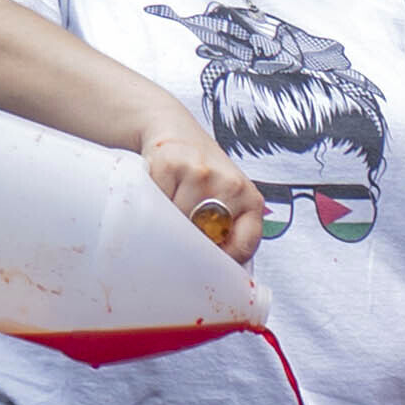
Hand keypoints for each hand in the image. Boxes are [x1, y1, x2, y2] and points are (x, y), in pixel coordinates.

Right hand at [135, 110, 266, 263]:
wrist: (175, 129)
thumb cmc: (202, 174)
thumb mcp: (227, 202)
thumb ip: (228, 234)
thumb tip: (218, 275)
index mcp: (251, 201)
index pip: (244, 247)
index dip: (223, 263)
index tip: (208, 269)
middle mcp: (232, 186)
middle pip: (207, 240)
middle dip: (192, 245)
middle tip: (181, 240)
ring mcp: (201, 174)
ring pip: (179, 224)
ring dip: (169, 224)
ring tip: (170, 208)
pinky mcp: (170, 164)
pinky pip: (157, 204)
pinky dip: (153, 205)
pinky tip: (159, 192)